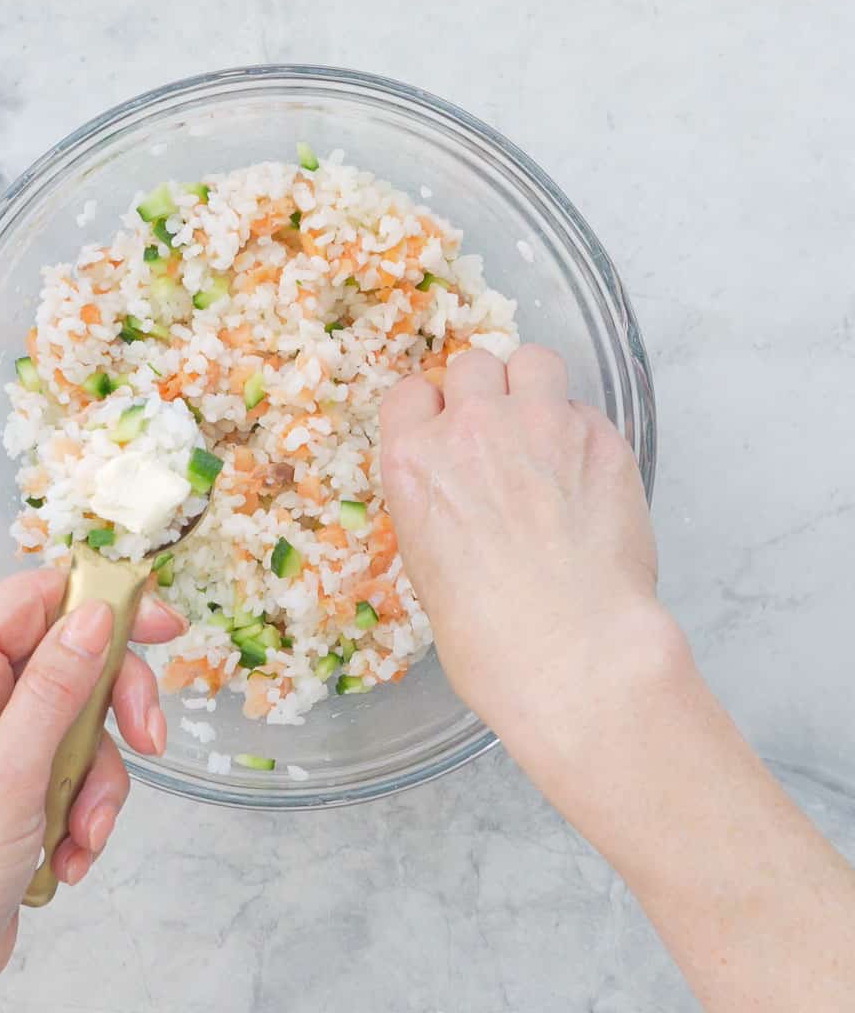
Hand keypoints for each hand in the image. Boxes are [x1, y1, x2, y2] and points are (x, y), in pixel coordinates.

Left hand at [0, 569, 183, 1001]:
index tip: (165, 624)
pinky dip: (83, 809)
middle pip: (67, 661)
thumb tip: (95, 612)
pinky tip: (70, 855)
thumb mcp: (9, 775)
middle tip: (149, 740)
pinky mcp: (5, 783)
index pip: (32, 600)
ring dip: (98, 780)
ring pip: (78, 723)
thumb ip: (55, 686)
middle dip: (112, 708)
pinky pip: (69, 769)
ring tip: (85, 833)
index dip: (102, 602)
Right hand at [379, 345, 666, 752]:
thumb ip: (437, 500)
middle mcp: (472, 427)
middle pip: (472, 365)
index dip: (430, 409)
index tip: (444, 428)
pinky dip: (582, 433)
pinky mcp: (602, 436)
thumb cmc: (486, 632)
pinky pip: (585, 410)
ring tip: (546, 431)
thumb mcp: (425, 563)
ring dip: (534, 388)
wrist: (569, 650)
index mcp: (413, 460)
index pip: (410, 392)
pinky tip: (585, 479)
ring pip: (534, 362)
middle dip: (484, 393)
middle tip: (500, 434)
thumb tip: (462, 490)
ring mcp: (540, 424)